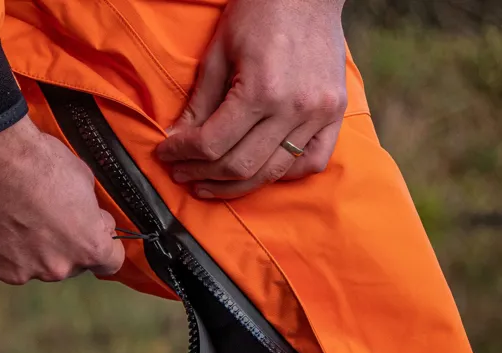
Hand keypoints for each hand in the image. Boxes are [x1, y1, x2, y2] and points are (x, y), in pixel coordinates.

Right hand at [0, 117, 123, 284]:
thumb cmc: (38, 161)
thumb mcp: (83, 179)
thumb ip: (91, 212)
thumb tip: (94, 221)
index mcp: (88, 247)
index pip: (109, 263)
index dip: (100, 246)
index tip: (91, 234)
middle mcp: (57, 268)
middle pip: (66, 265)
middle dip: (59, 246)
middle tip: (41, 216)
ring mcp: (20, 273)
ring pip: (29, 266)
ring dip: (25, 249)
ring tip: (10, 215)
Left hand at [156, 0, 346, 198]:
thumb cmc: (260, 12)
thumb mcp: (218, 53)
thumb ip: (199, 103)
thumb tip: (176, 139)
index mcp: (261, 89)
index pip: (212, 143)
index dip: (182, 154)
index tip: (166, 154)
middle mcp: (294, 107)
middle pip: (239, 166)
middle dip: (202, 174)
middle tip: (182, 173)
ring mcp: (319, 113)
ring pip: (271, 173)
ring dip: (235, 186)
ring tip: (209, 183)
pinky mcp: (336, 113)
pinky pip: (310, 162)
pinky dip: (282, 175)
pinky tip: (258, 171)